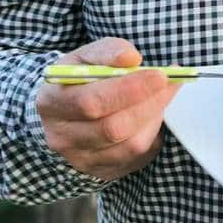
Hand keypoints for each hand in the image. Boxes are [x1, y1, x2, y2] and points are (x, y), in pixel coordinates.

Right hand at [36, 37, 179, 180]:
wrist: (65, 109)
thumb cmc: (80, 78)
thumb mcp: (86, 56)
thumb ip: (108, 51)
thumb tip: (131, 58)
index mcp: (51, 103)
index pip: (92, 102)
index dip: (130, 89)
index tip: (160, 75)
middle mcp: (61, 137)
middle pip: (113, 128)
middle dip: (149, 104)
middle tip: (170, 84)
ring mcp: (79, 159)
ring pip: (129, 146)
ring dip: (154, 119)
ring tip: (161, 97)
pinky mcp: (100, 171)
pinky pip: (135, 158)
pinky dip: (151, 136)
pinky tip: (152, 116)